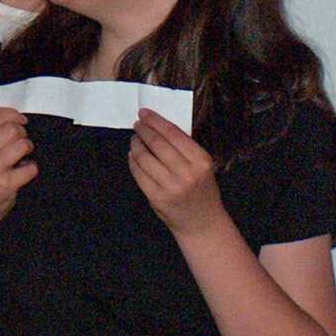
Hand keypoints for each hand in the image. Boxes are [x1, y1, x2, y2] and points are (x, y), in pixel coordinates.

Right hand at [0, 107, 36, 222]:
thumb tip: (16, 117)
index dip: (13, 114)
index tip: (21, 120)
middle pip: (11, 128)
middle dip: (21, 133)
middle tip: (19, 143)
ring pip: (22, 145)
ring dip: (27, 149)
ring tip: (21, 157)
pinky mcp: (5, 185)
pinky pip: (30, 167)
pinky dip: (31, 168)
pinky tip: (21, 173)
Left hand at [129, 109, 224, 236]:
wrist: (202, 222)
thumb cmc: (201, 190)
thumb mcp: (202, 166)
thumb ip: (184, 148)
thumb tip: (157, 126)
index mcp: (201, 160)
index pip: (173, 133)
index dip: (156, 121)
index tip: (144, 113)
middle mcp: (187, 172)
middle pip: (157, 143)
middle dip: (143, 130)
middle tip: (136, 124)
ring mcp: (170, 186)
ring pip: (144, 157)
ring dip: (135, 145)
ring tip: (134, 139)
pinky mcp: (156, 197)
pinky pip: (138, 173)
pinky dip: (133, 161)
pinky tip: (133, 155)